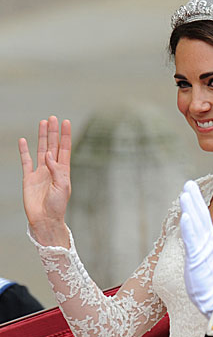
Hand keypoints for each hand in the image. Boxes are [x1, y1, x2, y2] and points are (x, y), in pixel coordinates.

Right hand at [19, 116, 72, 246]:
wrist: (44, 218)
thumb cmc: (57, 205)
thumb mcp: (63, 187)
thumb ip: (57, 170)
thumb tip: (50, 154)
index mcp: (64, 170)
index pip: (65, 148)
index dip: (66, 135)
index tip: (66, 122)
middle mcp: (52, 169)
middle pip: (53, 145)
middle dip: (53, 132)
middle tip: (52, 118)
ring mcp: (40, 172)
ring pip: (41, 150)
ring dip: (42, 137)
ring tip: (42, 123)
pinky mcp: (28, 177)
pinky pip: (25, 161)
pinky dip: (24, 150)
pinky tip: (23, 140)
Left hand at [179, 181, 212, 316]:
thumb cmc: (209, 290)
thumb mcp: (202, 267)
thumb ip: (200, 255)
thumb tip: (196, 249)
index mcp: (208, 245)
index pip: (203, 220)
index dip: (197, 204)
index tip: (191, 189)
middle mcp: (207, 246)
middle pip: (201, 218)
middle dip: (194, 200)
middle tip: (189, 183)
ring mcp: (203, 253)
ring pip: (197, 226)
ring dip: (192, 208)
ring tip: (185, 193)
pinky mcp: (197, 262)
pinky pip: (192, 242)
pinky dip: (189, 228)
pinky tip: (185, 216)